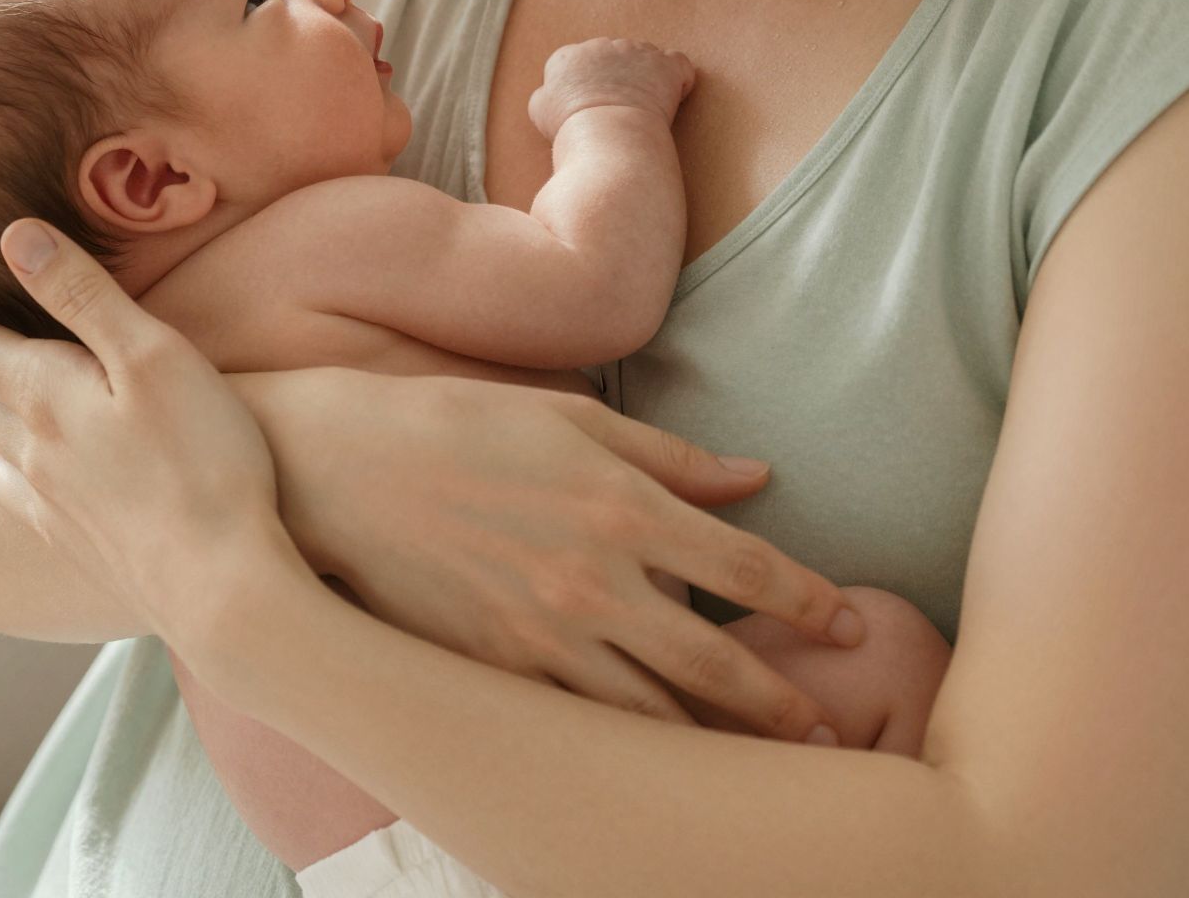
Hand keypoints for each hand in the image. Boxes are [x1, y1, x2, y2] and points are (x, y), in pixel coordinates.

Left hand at [0, 219, 313, 642]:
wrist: (217, 583)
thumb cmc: (200, 458)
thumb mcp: (151, 354)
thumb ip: (82, 295)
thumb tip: (13, 237)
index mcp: (43, 395)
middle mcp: (29, 447)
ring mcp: (47, 497)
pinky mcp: (71, 536)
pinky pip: (9, 486)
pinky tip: (1, 463)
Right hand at [247, 367, 866, 743]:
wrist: (337, 468)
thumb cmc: (460, 424)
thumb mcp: (573, 417)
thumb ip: (672, 456)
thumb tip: (759, 477)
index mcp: (625, 505)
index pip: (750, 570)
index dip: (812, 603)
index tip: (852, 625)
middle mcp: (596, 582)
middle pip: (717, 665)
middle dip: (781, 704)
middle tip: (828, 732)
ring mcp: (542, 640)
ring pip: (653, 720)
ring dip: (716, 749)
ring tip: (762, 770)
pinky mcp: (493, 676)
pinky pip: (577, 730)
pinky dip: (625, 756)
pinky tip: (657, 772)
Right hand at [528, 38, 695, 138]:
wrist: (607, 134)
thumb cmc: (571, 130)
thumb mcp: (540, 112)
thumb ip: (545, 94)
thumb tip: (549, 91)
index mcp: (568, 56)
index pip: (579, 64)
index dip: (588, 85)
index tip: (594, 106)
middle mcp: (601, 45)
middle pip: (613, 57)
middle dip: (618, 78)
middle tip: (619, 110)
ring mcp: (636, 51)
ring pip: (644, 58)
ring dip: (646, 78)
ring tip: (643, 110)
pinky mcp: (666, 65)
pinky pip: (678, 64)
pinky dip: (679, 80)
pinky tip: (673, 99)